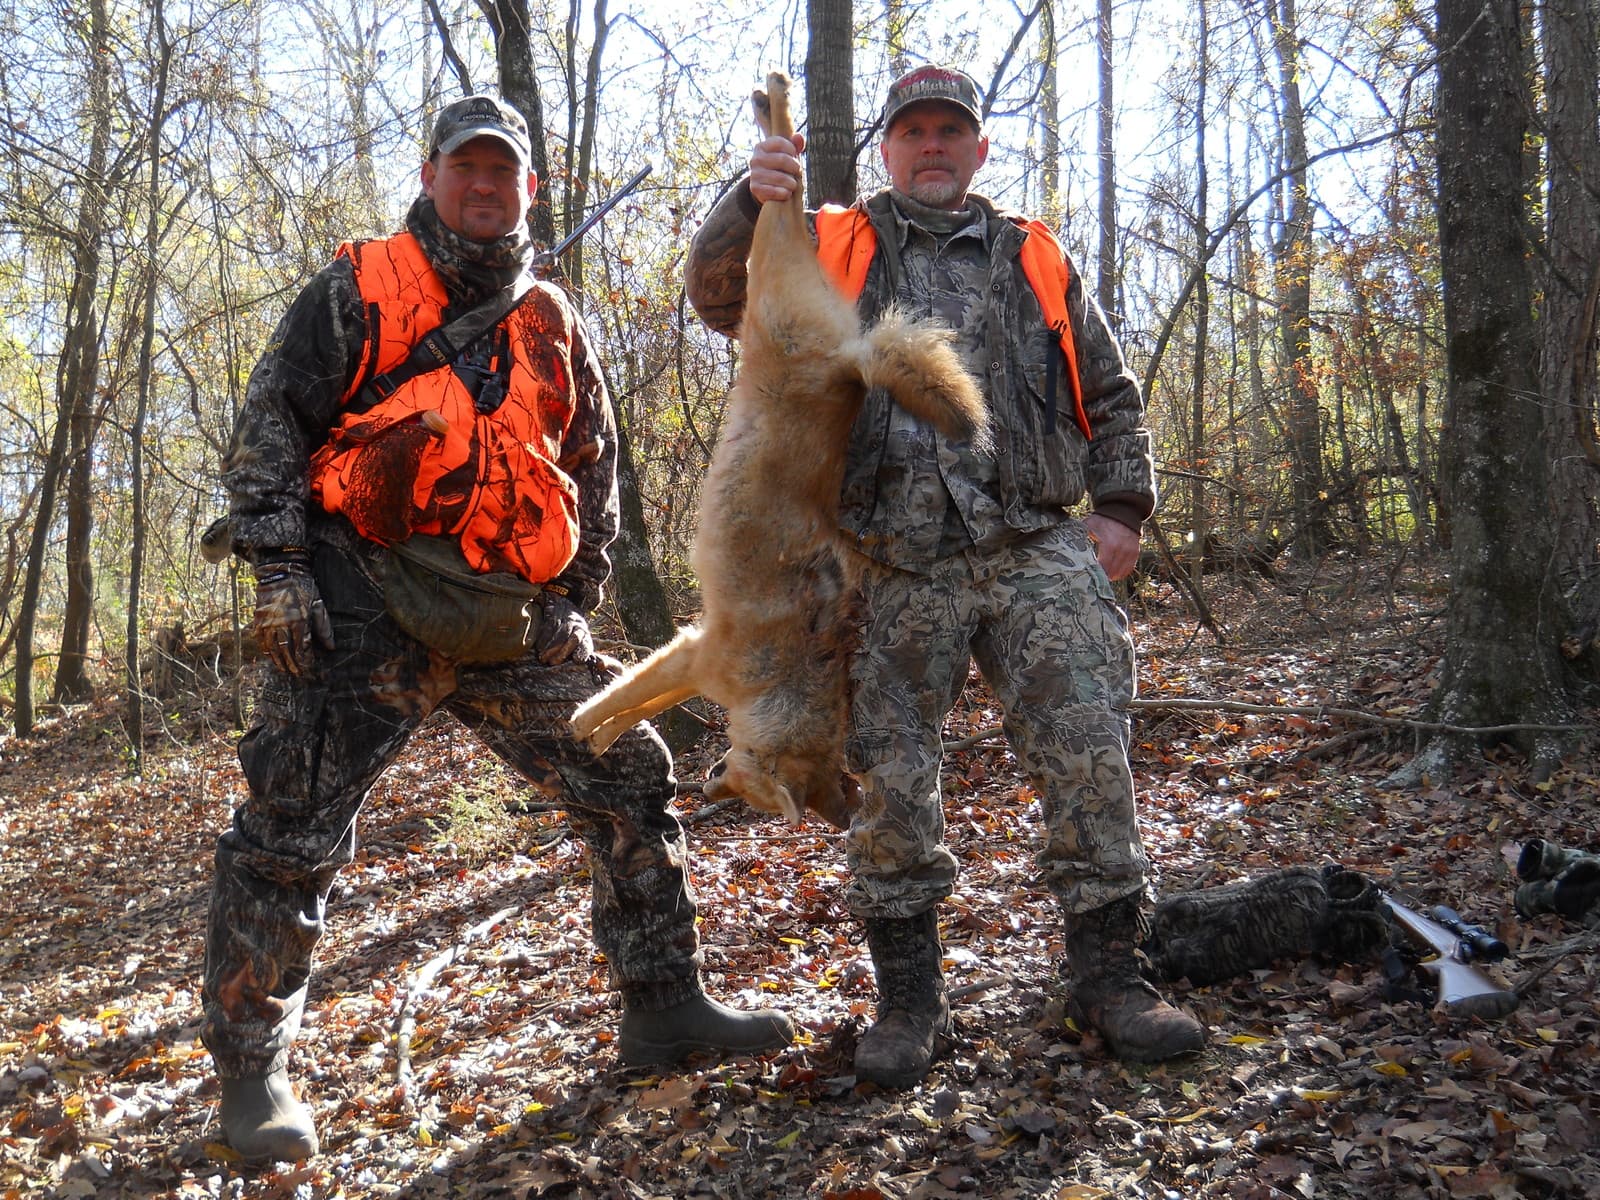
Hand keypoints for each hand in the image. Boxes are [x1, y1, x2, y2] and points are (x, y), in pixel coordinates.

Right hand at [252, 558, 334, 674]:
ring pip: (272, 648)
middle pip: (286, 652)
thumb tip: (331, 647)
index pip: (302, 649)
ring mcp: (268, 623)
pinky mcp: (258, 619)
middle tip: (296, 674)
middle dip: (292, 665)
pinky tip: (269, 655)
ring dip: (277, 660)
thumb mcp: (318, 606)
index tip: (309, 668)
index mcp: (299, 622)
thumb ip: (324, 628)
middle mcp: (282, 625)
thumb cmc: (304, 588)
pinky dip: (265, 649)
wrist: (282, 572)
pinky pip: (260, 639)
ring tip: (283, 669)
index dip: (305, 661)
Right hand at [533, 593, 593, 664]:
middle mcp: (579, 626)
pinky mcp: (555, 616)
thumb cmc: (571, 631)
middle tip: (554, 663)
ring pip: (561, 634)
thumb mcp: (579, 640)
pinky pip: (549, 628)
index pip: (586, 644)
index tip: (577, 660)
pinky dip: (544, 639)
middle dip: (564, 651)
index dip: (583, 651)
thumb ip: (584, 653)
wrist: (565, 603)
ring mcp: (567, 620)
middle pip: (575, 638)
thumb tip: (600, 666)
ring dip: (551, 647)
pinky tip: (539, 648)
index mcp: (585, 635)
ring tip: (543, 658)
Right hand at [749, 132, 804, 203]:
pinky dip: (785, 193)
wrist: (765, 187)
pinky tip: (787, 193)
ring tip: (793, 184)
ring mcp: (754, 174)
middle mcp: (755, 159)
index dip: (792, 151)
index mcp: (761, 147)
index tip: (794, 157)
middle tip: (797, 173)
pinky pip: (775, 191)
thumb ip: (795, 144)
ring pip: (781, 178)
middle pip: (783, 160)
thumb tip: (799, 137)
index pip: (781, 143)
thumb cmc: (780, 167)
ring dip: (792, 183)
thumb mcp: (787, 153)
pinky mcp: (754, 188)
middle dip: (795, 168)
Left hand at [1083, 513, 1140, 580]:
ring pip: (1120, 573)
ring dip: (1111, 576)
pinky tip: (1112, 573)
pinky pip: (1128, 569)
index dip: (1095, 574)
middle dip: (1102, 577)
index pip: (1103, 567)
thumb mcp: (1089, 525)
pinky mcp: (1135, 553)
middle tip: (1093, 578)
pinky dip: (1120, 573)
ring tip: (1101, 576)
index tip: (1087, 575)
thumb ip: (1080, 536)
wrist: (1122, 511)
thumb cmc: (1103, 520)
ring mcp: (1130, 552)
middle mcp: (1122, 550)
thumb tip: (1066, 546)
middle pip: (1111, 573)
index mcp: (1110, 544)